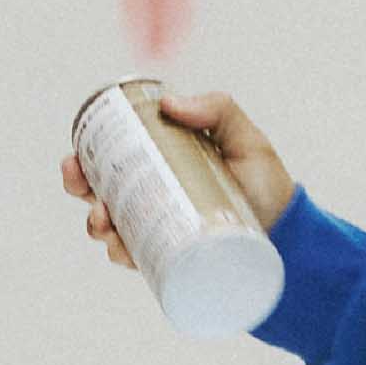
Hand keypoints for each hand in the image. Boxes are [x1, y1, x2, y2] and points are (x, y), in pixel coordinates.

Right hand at [59, 84, 294, 261]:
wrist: (290, 235)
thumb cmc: (266, 184)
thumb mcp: (245, 139)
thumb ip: (218, 109)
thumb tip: (170, 103)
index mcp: (160, 165)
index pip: (110, 158)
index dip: (83, 157)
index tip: (75, 156)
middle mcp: (152, 198)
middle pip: (98, 192)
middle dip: (78, 189)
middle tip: (83, 187)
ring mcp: (158, 231)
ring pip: (110, 228)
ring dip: (95, 224)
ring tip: (104, 220)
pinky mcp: (169, 261)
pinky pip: (135, 260)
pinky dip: (121, 254)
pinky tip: (120, 248)